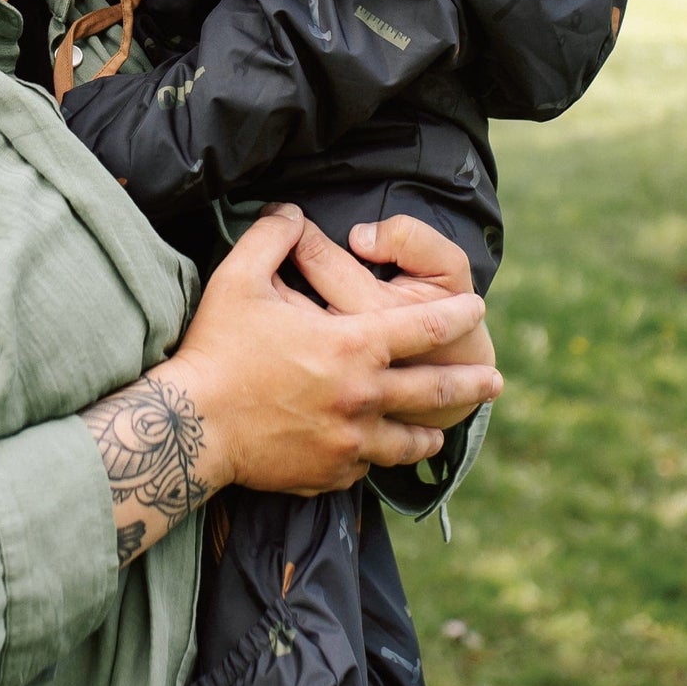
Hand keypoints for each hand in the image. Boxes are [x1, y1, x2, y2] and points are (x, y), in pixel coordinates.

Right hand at [168, 206, 500, 497]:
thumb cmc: (216, 348)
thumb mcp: (240, 279)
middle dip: (470, 382)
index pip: (426, 326)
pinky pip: (365, 465)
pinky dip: (374, 455)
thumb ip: (272, 238)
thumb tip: (291, 212)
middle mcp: (364, 396)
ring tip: (440, 430)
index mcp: (352, 344)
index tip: (477, 309)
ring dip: (429, 431)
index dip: (458, 315)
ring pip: (408, 439)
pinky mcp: (331, 474)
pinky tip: (373, 451)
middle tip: (494, 379)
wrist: (192, 427)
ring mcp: (351, 441)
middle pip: (435, 389)